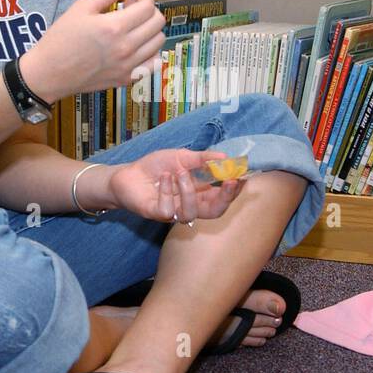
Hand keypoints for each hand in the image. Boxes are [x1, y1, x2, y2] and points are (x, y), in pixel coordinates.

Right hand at [18, 0, 165, 103]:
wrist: (49, 72)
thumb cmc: (61, 38)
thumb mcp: (82, 6)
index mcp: (114, 27)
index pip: (148, 6)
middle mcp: (125, 48)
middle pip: (157, 22)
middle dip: (148, 9)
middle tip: (131, 8)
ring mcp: (128, 66)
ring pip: (158, 42)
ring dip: (150, 28)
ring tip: (132, 26)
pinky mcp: (127, 79)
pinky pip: (153, 63)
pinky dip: (151, 51)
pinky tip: (137, 46)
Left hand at [108, 148, 244, 224]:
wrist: (129, 173)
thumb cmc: (157, 167)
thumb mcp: (182, 157)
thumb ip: (202, 159)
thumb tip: (225, 157)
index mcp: (200, 192)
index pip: (222, 196)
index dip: (234, 190)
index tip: (242, 176)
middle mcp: (190, 205)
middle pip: (215, 211)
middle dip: (224, 198)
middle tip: (228, 180)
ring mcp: (174, 212)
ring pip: (191, 213)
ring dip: (188, 191)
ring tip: (179, 172)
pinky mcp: (157, 214)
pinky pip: (167, 210)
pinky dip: (166, 191)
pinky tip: (163, 177)